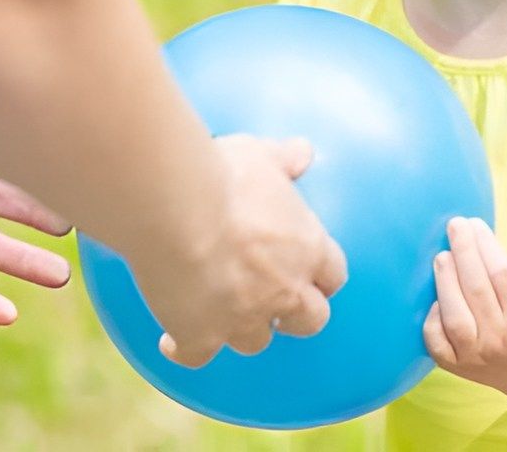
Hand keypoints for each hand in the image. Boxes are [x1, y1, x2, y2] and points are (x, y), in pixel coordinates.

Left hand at [0, 73, 71, 324]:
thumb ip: (4, 120)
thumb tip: (58, 122)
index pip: (11, 159)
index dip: (46, 173)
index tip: (86, 181)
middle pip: (4, 202)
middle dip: (42, 214)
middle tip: (81, 226)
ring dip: (21, 262)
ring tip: (61, 278)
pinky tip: (8, 315)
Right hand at [138, 133, 347, 368]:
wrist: (177, 209)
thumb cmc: (224, 176)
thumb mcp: (261, 155)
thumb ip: (284, 158)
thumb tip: (303, 152)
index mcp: (307, 248)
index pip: (333, 274)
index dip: (323, 278)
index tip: (313, 276)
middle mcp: (285, 290)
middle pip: (310, 320)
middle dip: (296, 315)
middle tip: (276, 303)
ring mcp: (244, 318)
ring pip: (255, 342)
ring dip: (242, 329)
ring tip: (223, 315)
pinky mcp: (201, 335)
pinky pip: (197, 355)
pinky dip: (186, 348)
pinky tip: (173, 339)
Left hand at [423, 217, 506, 395]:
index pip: (502, 274)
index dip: (486, 245)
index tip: (475, 223)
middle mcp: (501, 339)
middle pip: (476, 290)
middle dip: (463, 252)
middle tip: (455, 225)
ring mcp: (476, 355)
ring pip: (455, 316)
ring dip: (445, 281)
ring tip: (442, 255)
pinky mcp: (455, 366)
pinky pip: (437, 343)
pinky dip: (432, 320)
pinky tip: (435, 296)